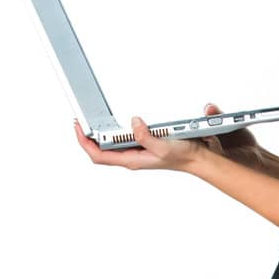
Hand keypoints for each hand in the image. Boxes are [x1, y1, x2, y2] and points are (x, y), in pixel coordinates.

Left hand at [73, 104, 257, 170]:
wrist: (202, 159)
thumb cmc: (185, 156)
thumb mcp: (164, 145)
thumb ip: (147, 136)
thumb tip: (133, 122)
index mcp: (132, 159)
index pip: (98, 155)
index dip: (83, 142)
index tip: (77, 126)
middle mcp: (131, 156)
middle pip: (100, 150)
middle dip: (87, 136)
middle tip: (79, 119)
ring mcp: (137, 151)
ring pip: (110, 145)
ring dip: (99, 133)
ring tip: (91, 120)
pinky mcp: (145, 144)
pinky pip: (123, 138)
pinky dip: (114, 130)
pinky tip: (113, 121)